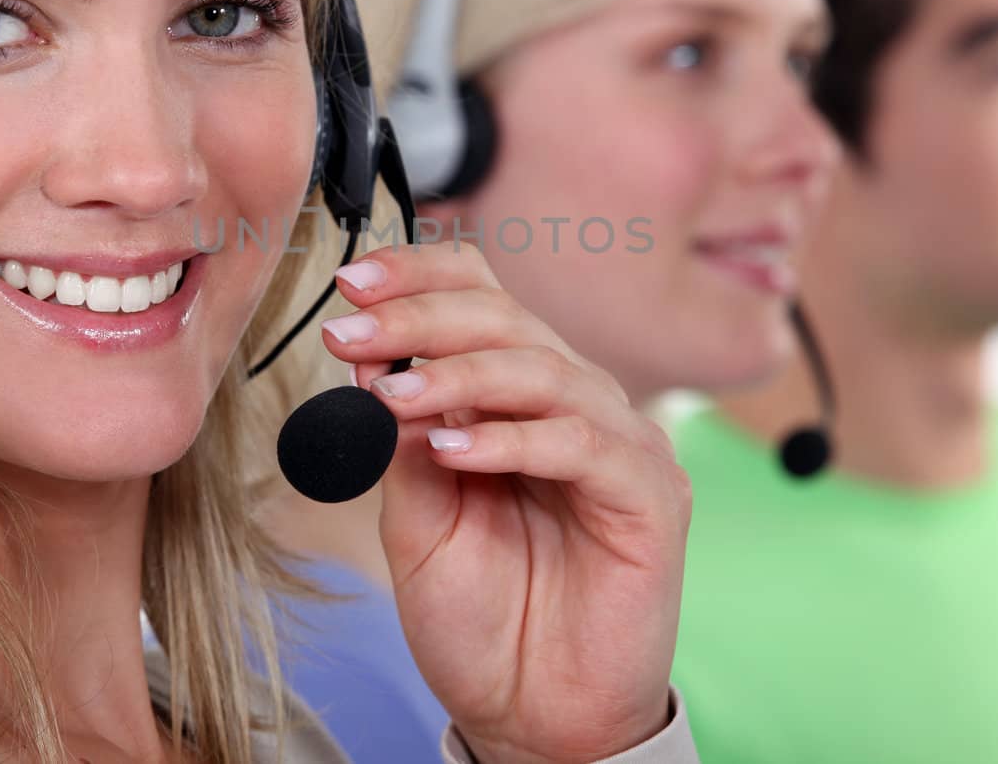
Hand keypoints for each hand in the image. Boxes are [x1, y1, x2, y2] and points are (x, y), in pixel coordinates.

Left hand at [321, 243, 689, 763]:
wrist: (532, 717)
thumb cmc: (481, 616)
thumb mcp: (416, 518)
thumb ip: (404, 439)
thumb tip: (371, 358)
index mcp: (518, 395)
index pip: (481, 298)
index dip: (419, 279)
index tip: (349, 286)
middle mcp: (573, 402)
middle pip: (505, 319)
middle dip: (418, 321)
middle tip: (351, 334)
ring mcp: (618, 443)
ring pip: (541, 370)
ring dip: (457, 375)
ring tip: (392, 398)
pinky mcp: (649, 494)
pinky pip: (581, 443)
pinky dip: (511, 440)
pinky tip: (452, 449)